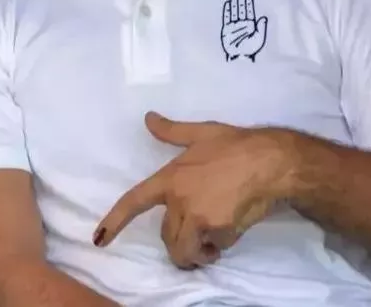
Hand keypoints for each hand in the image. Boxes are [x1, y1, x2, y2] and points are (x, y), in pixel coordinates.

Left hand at [93, 113, 295, 268]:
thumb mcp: (201, 132)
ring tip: (212, 242)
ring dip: (197, 252)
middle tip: (198, 233)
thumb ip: (172, 131)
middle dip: (180, 240)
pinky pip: (214, 247)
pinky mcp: (220, 230)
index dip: (115, 222)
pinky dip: (221, 244)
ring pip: (185, 250)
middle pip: (166, 236)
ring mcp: (198, 217)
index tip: (99, 239)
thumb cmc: (237, 145)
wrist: (272, 162)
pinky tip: (232, 227)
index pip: (134, 202)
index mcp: (170, 178)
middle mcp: (179, 201)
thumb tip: (148, 118)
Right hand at [221, 0, 267, 60]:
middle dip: (241, 3)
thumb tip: (264, 17)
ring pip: (234, 13)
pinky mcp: (226, 29)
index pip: (249, 12)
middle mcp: (242, 24)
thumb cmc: (250, 49)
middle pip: (241, 11)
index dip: (249, 5)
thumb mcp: (259, 38)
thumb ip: (261, 28)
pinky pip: (226, 18)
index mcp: (250, 25)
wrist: (239, 57)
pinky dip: (227, 11)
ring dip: (234, 5)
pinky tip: (228, 4)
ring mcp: (234, 26)